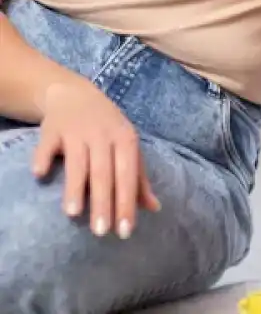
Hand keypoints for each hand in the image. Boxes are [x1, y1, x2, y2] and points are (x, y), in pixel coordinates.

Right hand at [33, 81, 160, 238]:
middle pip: (104, 173)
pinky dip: (43, 158)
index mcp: (126, 139)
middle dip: (103, 203)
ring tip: (73, 214)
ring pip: (77, 162)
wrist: (76, 94)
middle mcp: (103, 135)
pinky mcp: (52, 129)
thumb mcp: (127, 147)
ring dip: (75, 187)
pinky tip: (40, 174)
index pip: (128, 175)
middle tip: (101, 232)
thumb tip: (155, 208)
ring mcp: (77, 131)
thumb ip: (139, 179)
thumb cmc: (108, 129)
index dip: (127, 203)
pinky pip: (47, 146)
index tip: (125, 231)